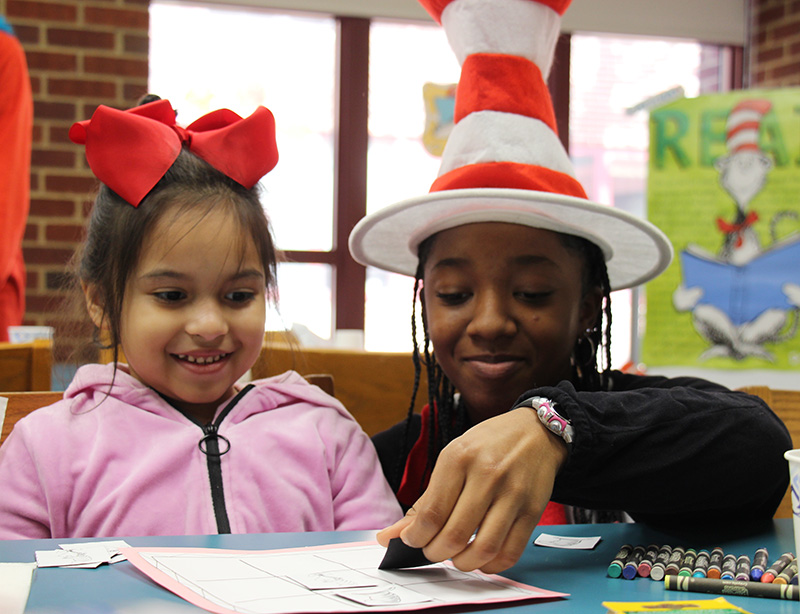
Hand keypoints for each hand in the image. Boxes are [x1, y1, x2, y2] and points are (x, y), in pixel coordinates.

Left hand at [376, 406, 567, 573]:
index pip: (431, 513)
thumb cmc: (488, 445)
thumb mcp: (452, 458)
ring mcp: (513, 494)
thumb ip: (426, 499)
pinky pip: (510, 552)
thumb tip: (392, 535)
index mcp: (459, 458)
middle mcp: (487, 475)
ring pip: (483, 549)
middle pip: (454, 534)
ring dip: (463, 563)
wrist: (535, 431)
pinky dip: (492, 565)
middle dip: (436, 552)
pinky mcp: (533, 510)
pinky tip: (481, 560)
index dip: (416, 537)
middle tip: (432, 550)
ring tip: (456, 556)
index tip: (412, 541)